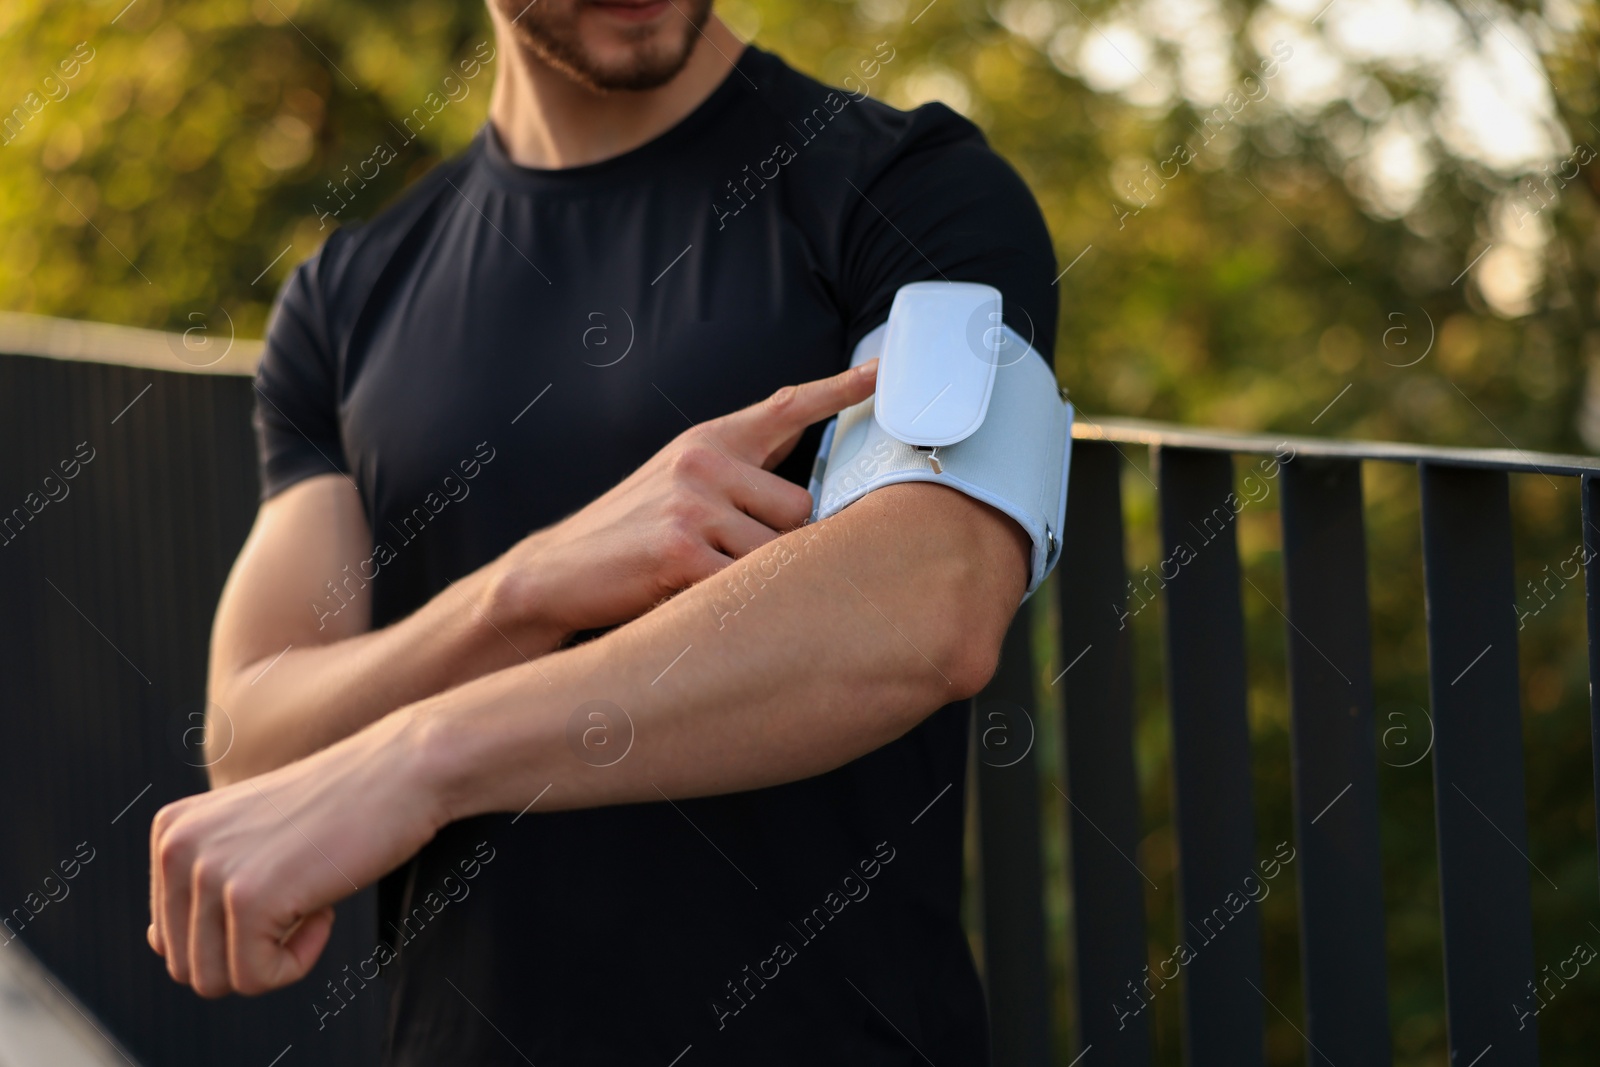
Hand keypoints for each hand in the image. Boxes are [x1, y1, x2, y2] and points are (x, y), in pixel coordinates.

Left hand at [147, 713, 436, 995]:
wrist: (404, 770)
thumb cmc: (344, 807)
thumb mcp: (254, 838)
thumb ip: (196, 886)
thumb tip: (157, 946)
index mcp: (170, 830)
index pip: (169, 936)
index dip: (235, 932)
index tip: (285, 886)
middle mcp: (176, 846)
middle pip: (184, 965)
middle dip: (249, 952)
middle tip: (302, 901)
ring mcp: (208, 871)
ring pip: (214, 981)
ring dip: (272, 960)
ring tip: (312, 905)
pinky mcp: (248, 898)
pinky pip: (257, 978)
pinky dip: (298, 962)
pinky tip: (326, 909)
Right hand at [488, 360, 877, 635]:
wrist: (557, 569)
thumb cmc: (631, 529)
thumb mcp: (682, 476)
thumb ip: (743, 464)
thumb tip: (807, 449)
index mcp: (710, 439)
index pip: (788, 406)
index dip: (841, 388)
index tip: (885, 372)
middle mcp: (704, 461)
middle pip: (802, 508)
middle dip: (782, 543)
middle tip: (735, 557)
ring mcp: (691, 504)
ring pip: (779, 551)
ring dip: (755, 577)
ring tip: (708, 577)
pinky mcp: (680, 552)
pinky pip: (745, 585)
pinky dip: (732, 603)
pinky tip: (695, 597)